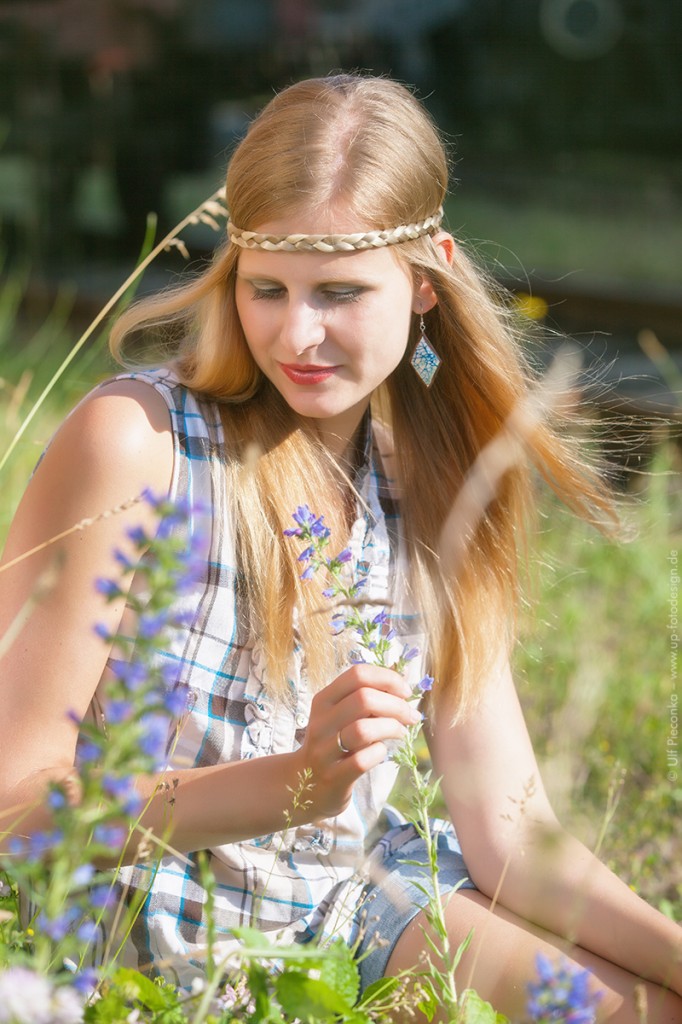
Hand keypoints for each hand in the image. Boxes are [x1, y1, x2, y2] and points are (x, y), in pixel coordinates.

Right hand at [291, 663, 421, 820]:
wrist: (305, 784)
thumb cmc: (334, 743)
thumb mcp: (340, 715)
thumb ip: (365, 699)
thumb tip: (402, 685)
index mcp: (324, 700)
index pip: (357, 675)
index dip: (387, 679)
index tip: (405, 691)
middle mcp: (321, 722)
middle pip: (364, 699)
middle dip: (396, 705)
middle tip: (410, 716)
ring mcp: (325, 751)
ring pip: (363, 729)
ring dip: (391, 728)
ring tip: (401, 732)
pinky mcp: (334, 777)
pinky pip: (363, 760)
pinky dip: (380, 752)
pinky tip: (382, 751)